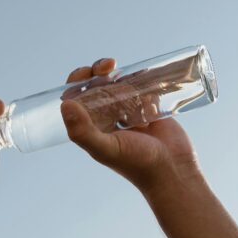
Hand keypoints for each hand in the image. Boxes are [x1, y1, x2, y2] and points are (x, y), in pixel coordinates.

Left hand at [60, 57, 201, 192]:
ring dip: (123, 79)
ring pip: (119, 85)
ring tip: (131, 86)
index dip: (77, 81)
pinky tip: (148, 96)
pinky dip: (144, 84)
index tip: (87, 72)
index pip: (76, 97)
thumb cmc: (137, 164)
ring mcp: (128, 113)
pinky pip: (142, 87)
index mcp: (92, 127)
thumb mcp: (107, 148)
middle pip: (97, 86)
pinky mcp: (148, 109)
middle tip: (109, 66)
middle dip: (100, 72)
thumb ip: (83, 131)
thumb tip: (65, 105)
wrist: (173, 170)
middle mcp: (107, 119)